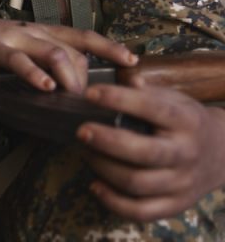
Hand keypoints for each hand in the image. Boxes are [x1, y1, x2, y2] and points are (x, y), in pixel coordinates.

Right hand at [0, 12, 135, 92]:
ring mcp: (13, 37)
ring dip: (69, 78)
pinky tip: (44, 88)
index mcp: (37, 31)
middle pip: (75, 51)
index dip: (109, 46)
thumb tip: (58, 86)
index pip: (82, 36)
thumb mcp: (12, 49)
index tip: (132, 60)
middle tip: (88, 102)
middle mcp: (31, 31)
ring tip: (72, 97)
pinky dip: (35, 74)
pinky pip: (20, 60)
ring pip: (55, 52)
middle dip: (87, 78)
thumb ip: (35, 61)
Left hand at [77, 79, 224, 220]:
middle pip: (143, 152)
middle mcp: (186, 153)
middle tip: (81, 130)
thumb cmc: (187, 122)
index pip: (153, 108)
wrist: (222, 154)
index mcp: (187, 122)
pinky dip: (113, 202)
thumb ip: (148, 91)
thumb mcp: (176, 100)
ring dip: (103, 168)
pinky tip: (95, 185)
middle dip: (106, 141)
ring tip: (85, 153)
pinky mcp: (175, 205)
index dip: (119, 99)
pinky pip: (141, 211)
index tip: (90, 94)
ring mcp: (182, 183)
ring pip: (137, 183)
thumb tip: (124, 80)